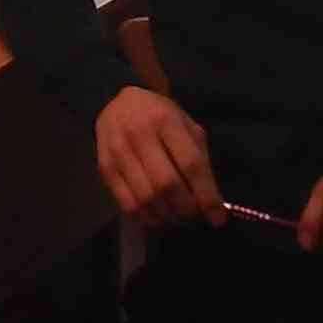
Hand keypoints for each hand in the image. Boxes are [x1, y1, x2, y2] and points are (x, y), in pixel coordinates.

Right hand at [94, 87, 226, 230]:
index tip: (217, 218)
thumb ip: (199, 158)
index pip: (191, 164)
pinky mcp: (105, 168)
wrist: (118, 104)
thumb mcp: (186, 125)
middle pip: (167, 185)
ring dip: (167, 216)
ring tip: (178, 218)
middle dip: (186, 209)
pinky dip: (147, 218)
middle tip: (195, 217)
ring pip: (146, 199)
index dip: (206, 195)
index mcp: (166, 120)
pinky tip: (158, 216)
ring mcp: (118, 152)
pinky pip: (128, 204)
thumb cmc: (160, 116)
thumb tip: (211, 202)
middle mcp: (139, 134)